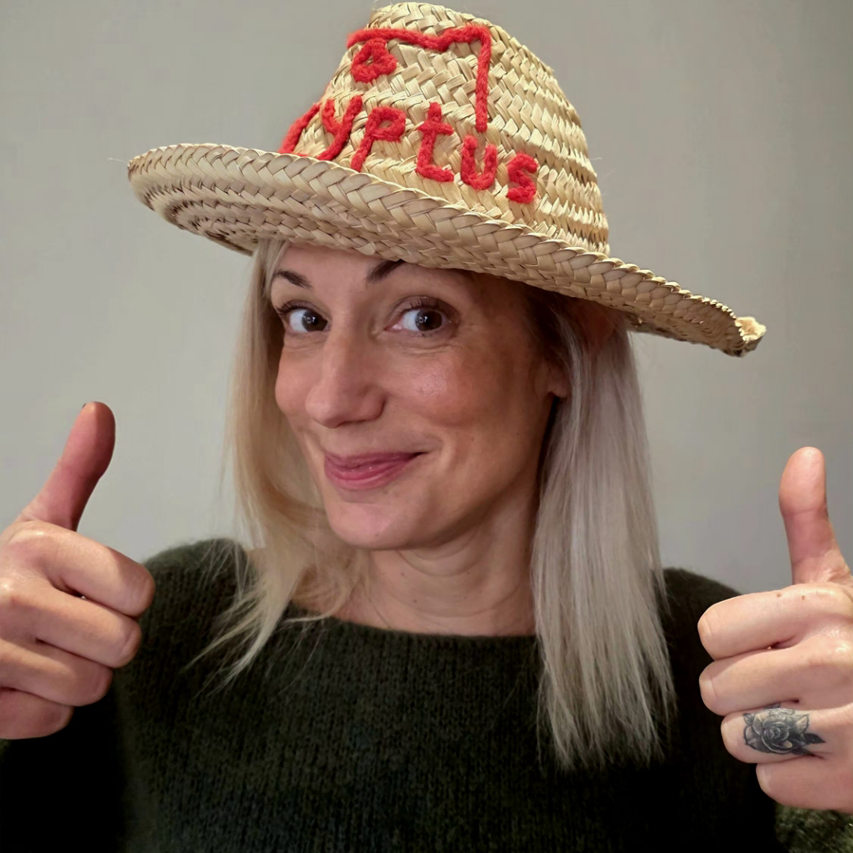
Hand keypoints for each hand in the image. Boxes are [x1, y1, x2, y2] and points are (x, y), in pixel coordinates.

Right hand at [0, 402, 154, 738]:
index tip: (92, 591)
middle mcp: (10, 596)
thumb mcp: (39, 521)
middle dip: (104, 641)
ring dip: (75, 677)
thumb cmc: (4, 576)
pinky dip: (42, 710)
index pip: (139, 592)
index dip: (124, 598)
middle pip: (123, 644)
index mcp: (39, 547)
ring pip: (91, 687)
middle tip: (67, 625)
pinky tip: (19, 681)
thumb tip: (99, 410)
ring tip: (40, 651)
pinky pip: (53, 721)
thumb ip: (77, 472)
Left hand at [697, 447, 852, 812]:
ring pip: (737, 738)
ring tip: (807, 716)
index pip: (711, 634)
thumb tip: (803, 455)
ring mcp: (844, 727)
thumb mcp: (837, 581)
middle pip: (715, 690)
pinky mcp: (849, 783)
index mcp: (816, 607)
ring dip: (764, 735)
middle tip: (790, 684)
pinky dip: (792, 775)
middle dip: (743, 691)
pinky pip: (768, 783)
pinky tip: (825, 753)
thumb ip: (807, 523)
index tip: (769, 643)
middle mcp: (832, 663)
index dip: (733, 644)